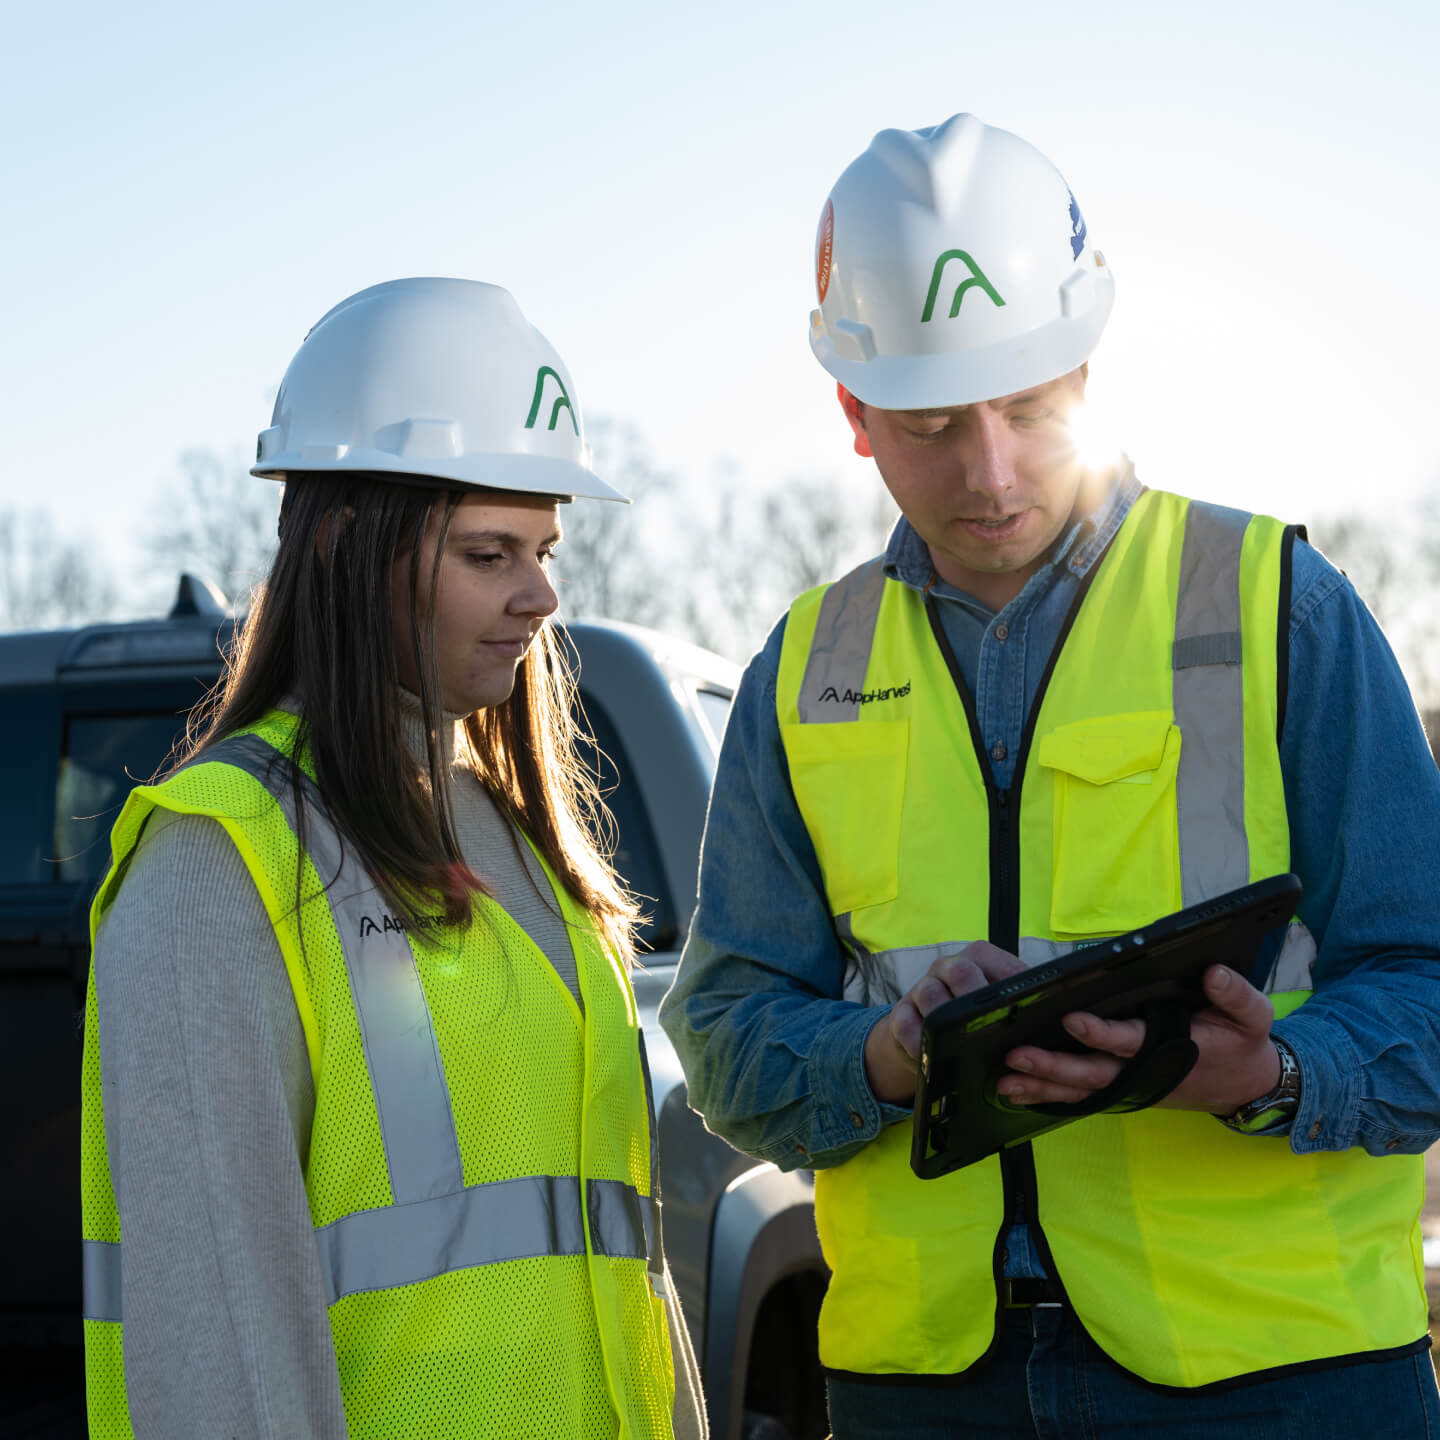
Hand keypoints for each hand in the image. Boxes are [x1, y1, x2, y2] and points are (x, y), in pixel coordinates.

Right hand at [865, 942, 1027, 1103]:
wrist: (927, 1034)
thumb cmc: (975, 1019)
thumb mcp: (999, 1006)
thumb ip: (1023, 1005)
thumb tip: (1062, 1016)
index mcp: (980, 959)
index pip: (998, 963)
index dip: (1012, 986)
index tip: (1022, 1010)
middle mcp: (949, 967)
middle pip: (960, 972)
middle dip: (974, 998)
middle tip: (988, 1026)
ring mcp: (922, 988)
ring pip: (929, 994)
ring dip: (943, 1020)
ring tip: (956, 1043)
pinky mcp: (900, 1013)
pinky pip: (905, 1023)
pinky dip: (917, 1041)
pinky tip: (929, 1055)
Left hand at [996, 964, 1280, 1113]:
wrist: (1246, 1086)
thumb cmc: (1242, 1044)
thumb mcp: (1253, 1017)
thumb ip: (1235, 995)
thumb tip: (1213, 972)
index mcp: (1171, 1048)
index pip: (1129, 1041)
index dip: (1100, 1033)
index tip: (1070, 1018)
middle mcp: (1143, 1072)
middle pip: (1091, 1072)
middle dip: (1052, 1067)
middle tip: (1015, 1057)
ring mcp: (1130, 1085)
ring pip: (1079, 1089)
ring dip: (1041, 1086)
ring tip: (1003, 1083)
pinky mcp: (1121, 1090)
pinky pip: (1081, 1096)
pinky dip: (1050, 1095)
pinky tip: (1017, 1092)